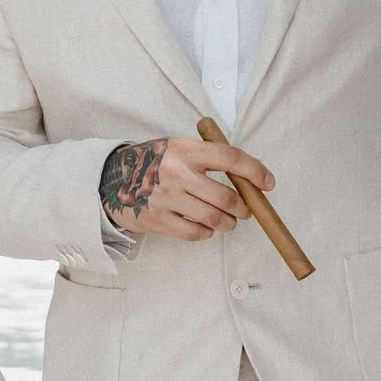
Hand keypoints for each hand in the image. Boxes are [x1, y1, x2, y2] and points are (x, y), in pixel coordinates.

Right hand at [98, 136, 275, 241]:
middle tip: (246, 210)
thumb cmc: (155, 162)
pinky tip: (205, 227)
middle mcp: (176, 172)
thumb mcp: (177, 148)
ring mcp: (165, 198)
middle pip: (226, 196)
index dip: (254, 171)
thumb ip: (207, 157)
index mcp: (184, 149)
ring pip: (213, 218)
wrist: (112, 179)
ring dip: (228, 223)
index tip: (268, 182)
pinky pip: (194, 232)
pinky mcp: (157, 220)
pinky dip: (206, 233)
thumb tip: (249, 176)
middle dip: (244, 208)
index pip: (229, 158)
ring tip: (228, 221)